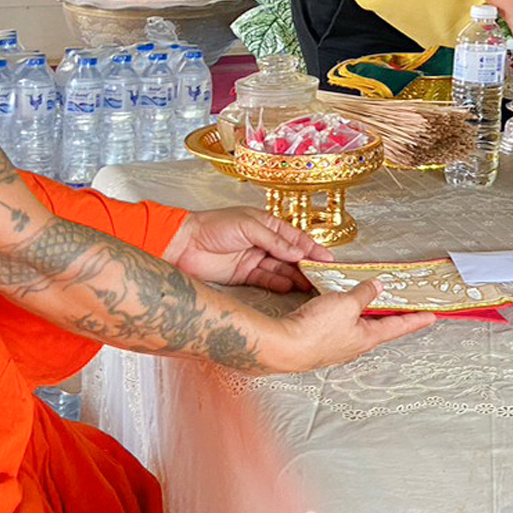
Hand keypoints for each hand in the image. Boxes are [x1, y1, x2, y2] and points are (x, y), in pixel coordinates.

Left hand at [166, 207, 328, 293]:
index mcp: (267, 224)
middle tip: (324, 276)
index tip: (328, 259)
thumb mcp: (248, 226)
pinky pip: (266, 280)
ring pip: (281, 269)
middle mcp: (263, 242)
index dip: (312, 248)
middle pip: (291, 255)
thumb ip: (274, 240)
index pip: (295, 237)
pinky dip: (278, 283)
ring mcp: (254, 259)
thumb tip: (297, 252)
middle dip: (307, 265)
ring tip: (311, 285)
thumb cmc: (213, 226)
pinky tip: (290, 287)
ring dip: (296, 277)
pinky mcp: (244, 275)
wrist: (184, 244)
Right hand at [257, 279, 436, 374]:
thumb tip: (376, 286)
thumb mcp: (345, 304)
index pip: (398, 326)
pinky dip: (348, 316)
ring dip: (369, 315)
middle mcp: (354, 345)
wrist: (283, 348)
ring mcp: (338, 346)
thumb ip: (362, 294)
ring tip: (375, 303)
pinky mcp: (321, 343)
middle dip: (393, 317)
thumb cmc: (314, 331)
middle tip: (406, 308)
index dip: (416, 320)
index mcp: (367, 338)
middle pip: (380, 328)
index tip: (431, 317)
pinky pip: (341, 327)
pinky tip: (341, 308)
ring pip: (360, 328)